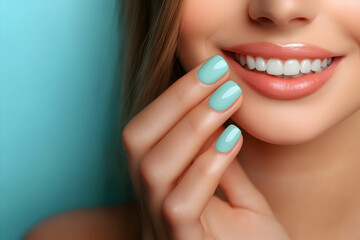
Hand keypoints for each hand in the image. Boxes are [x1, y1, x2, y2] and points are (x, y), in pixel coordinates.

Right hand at [122, 55, 291, 239]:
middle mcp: (150, 206)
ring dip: (192, 126)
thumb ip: (220, 164)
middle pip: (137, 143)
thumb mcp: (236, 198)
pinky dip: (205, 165)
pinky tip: (232, 141)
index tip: (210, 70)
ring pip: (153, 169)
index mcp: (160, 190)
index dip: (172, 98)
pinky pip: (179, 204)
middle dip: (177, 101)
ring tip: (228, 97)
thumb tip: (218, 120)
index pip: (145, 134)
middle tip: (217, 73)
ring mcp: (162, 229)